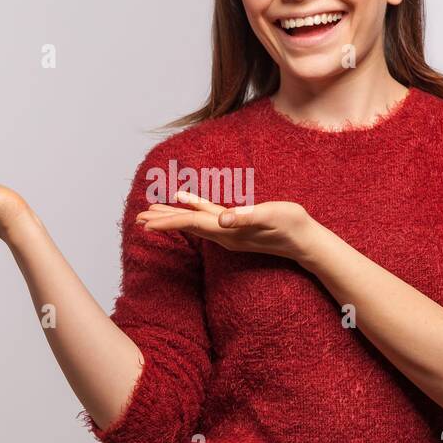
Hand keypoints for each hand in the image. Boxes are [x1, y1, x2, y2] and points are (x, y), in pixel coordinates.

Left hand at [136, 190, 319, 262]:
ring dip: (173, 217)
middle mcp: (224, 234)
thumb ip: (247, 217)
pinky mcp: (236, 228)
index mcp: (228, 231)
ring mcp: (229, 232)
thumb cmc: (292, 226)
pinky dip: (193, 209)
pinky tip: (184, 200)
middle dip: (161, 222)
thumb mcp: (271, 216)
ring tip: (151, 214)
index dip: (167, 222)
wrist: (306, 242)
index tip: (145, 223)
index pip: (191, 224)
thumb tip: (223, 220)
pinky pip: (207, 218)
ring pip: (194, 223)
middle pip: (186, 226)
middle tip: (137, 220)